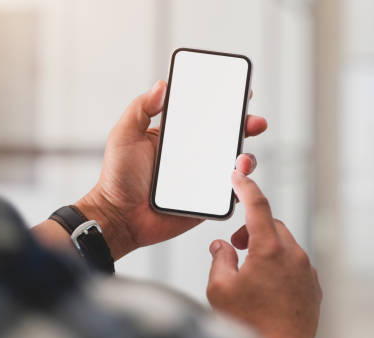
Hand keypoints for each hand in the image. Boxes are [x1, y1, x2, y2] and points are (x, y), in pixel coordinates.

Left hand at [76, 81, 267, 258]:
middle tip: (256, 122)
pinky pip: (232, 193)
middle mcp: (196, 155)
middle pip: (229, 137)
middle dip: (247, 127)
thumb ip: (141, 108)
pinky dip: (241, 187)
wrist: (120, 217)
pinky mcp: (208, 201)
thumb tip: (162, 84)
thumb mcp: (125, 134)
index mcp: (179, 137)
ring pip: (235, 165)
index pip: (207, 116)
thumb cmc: (118, 177)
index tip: (241, 92)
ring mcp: (204, 178)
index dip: (226, 105)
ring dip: (246, 158)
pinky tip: (239, 181)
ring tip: (242, 159)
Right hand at [207, 172, 322, 337]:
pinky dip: (281, 266)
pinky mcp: (313, 286)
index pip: (257, 205)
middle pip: (272, 225)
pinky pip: (296, 264)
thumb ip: (219, 259)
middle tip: (237, 248)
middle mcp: (293, 255)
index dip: (246, 187)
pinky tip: (268, 287)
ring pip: (286, 245)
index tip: (238, 176)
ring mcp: (306, 270)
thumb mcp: (220, 289)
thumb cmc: (251, 324)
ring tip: (251, 273)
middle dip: (252, 229)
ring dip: (268, 249)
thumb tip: (221, 246)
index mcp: (270, 249)